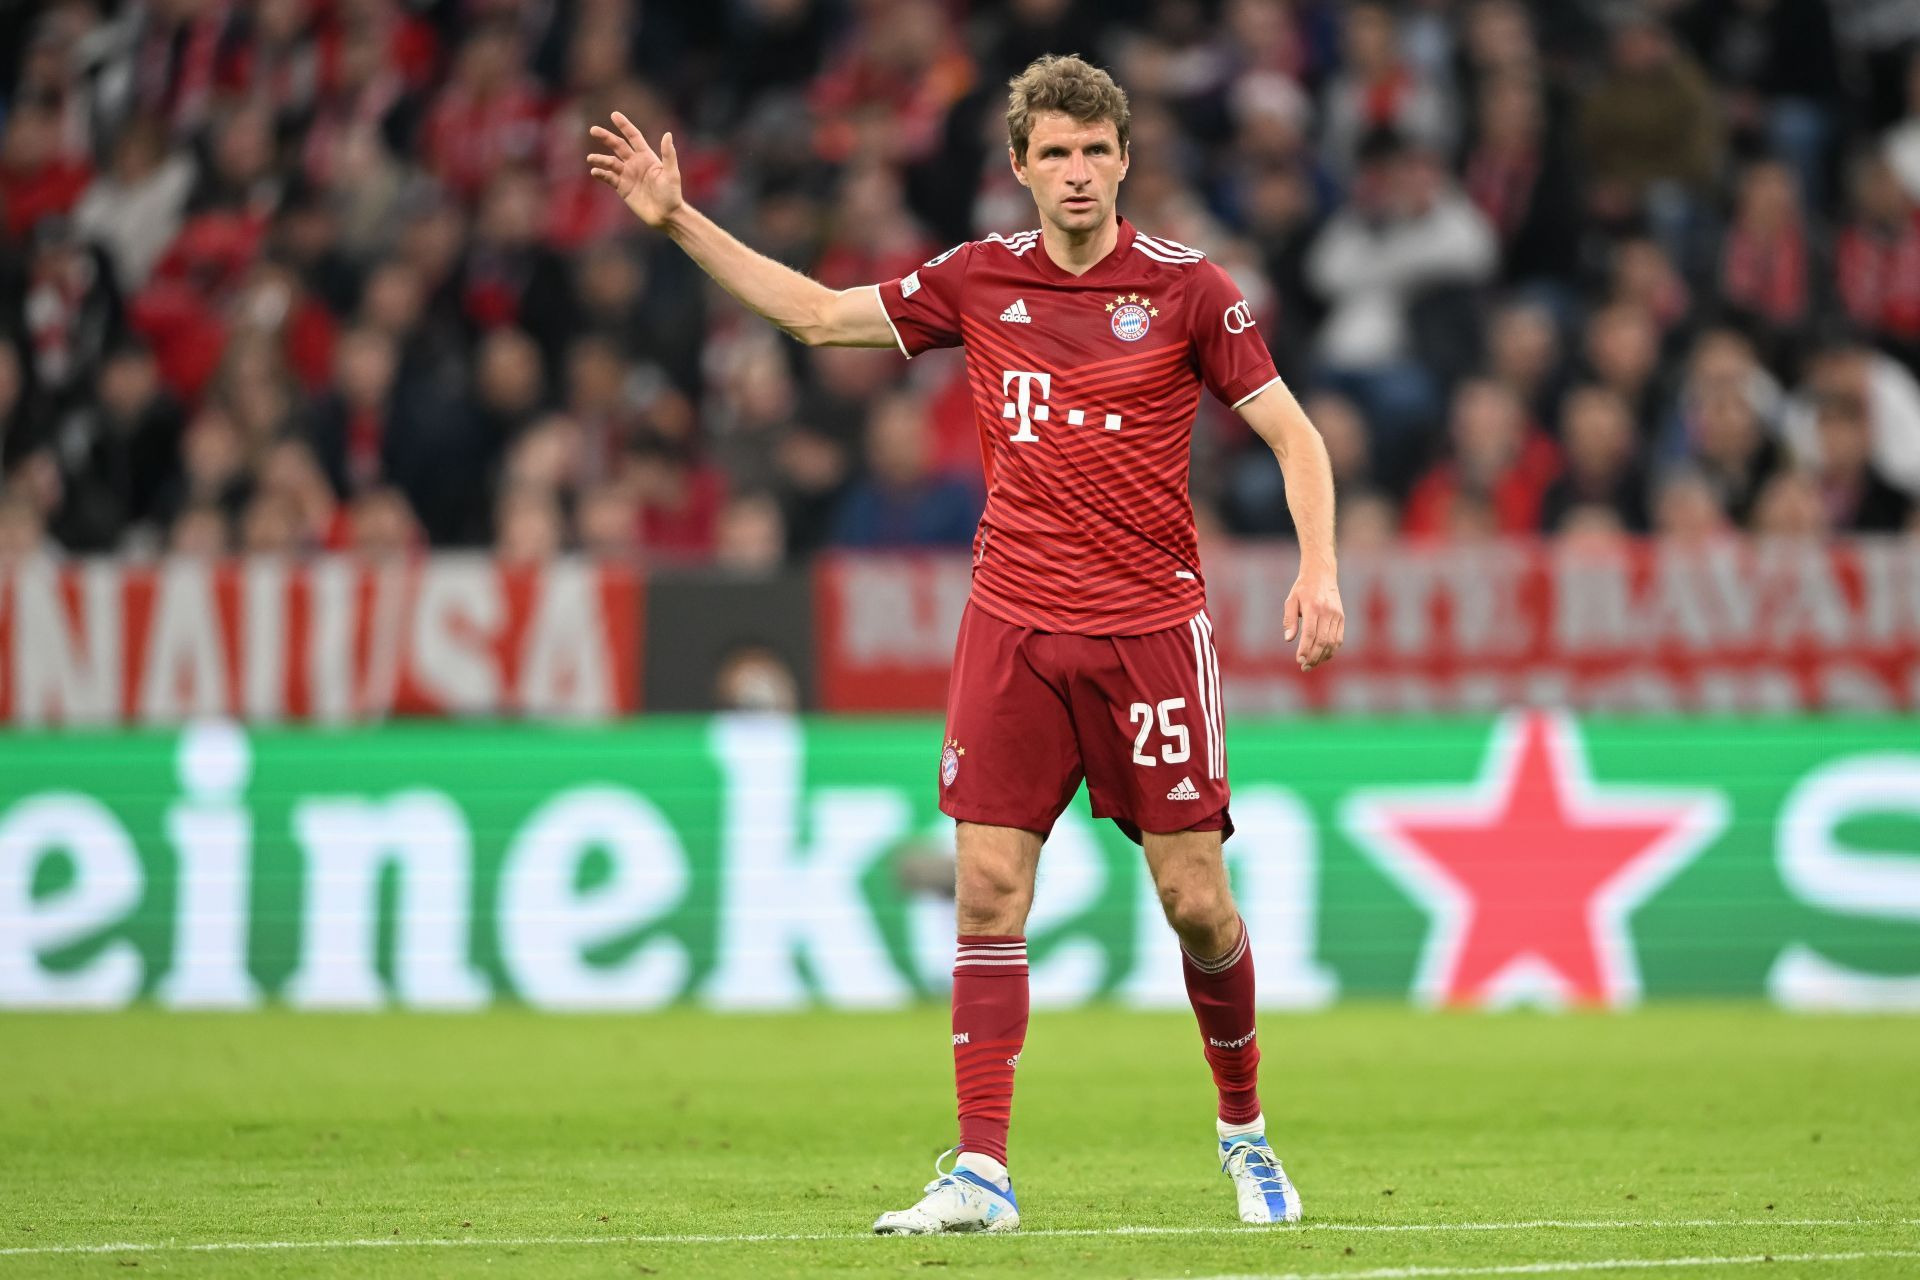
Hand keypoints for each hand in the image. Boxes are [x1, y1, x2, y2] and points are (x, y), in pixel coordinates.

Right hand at [587, 112, 682, 229]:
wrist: (666, 215)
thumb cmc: (672, 194)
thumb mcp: (671, 173)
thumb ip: (668, 155)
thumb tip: (668, 134)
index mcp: (647, 156)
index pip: (633, 137)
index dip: (624, 126)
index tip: (614, 115)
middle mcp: (635, 163)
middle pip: (618, 146)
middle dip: (606, 137)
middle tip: (593, 130)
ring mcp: (627, 175)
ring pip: (610, 162)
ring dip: (600, 159)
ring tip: (591, 158)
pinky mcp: (622, 188)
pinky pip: (609, 178)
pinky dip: (601, 173)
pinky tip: (595, 172)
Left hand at [1283, 563, 1343, 672]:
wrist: (1322, 574)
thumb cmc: (1302, 588)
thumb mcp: (1291, 600)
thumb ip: (1289, 620)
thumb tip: (1289, 639)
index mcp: (1313, 607)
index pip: (1310, 633)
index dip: (1305, 649)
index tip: (1299, 660)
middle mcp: (1327, 612)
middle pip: (1322, 640)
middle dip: (1313, 657)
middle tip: (1304, 667)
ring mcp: (1336, 615)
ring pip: (1332, 642)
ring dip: (1322, 656)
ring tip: (1312, 665)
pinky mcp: (1342, 618)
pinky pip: (1338, 638)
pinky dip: (1331, 650)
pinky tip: (1323, 657)